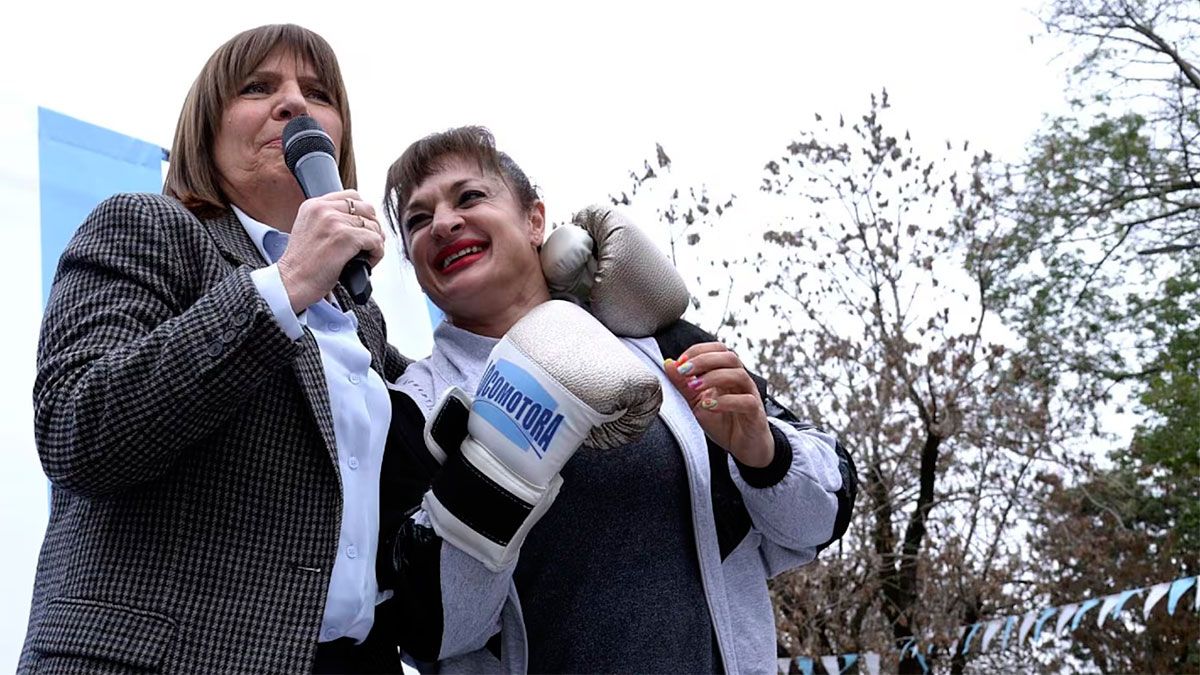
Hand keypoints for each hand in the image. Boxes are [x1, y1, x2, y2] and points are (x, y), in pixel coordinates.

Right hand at [277, 190, 385, 311]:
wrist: (291, 283)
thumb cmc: (302, 266)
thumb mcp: (310, 231)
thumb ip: (330, 221)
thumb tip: (360, 222)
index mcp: (314, 205)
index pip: (351, 196)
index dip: (363, 213)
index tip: (362, 229)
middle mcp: (323, 209)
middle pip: (367, 209)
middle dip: (373, 227)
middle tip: (369, 244)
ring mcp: (334, 221)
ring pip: (374, 226)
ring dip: (375, 243)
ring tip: (366, 257)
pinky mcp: (345, 237)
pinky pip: (376, 240)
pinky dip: (377, 253)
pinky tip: (367, 262)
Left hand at [664, 342, 773, 466]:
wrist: (744, 448)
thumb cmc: (723, 422)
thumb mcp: (697, 402)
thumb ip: (683, 384)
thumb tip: (668, 363)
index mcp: (727, 373)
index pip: (718, 349)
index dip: (698, 351)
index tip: (679, 363)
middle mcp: (740, 380)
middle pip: (729, 357)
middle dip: (703, 360)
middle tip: (684, 371)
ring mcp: (749, 395)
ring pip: (738, 374)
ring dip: (713, 377)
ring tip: (694, 387)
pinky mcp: (755, 413)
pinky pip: (745, 401)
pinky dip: (725, 401)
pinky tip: (708, 406)